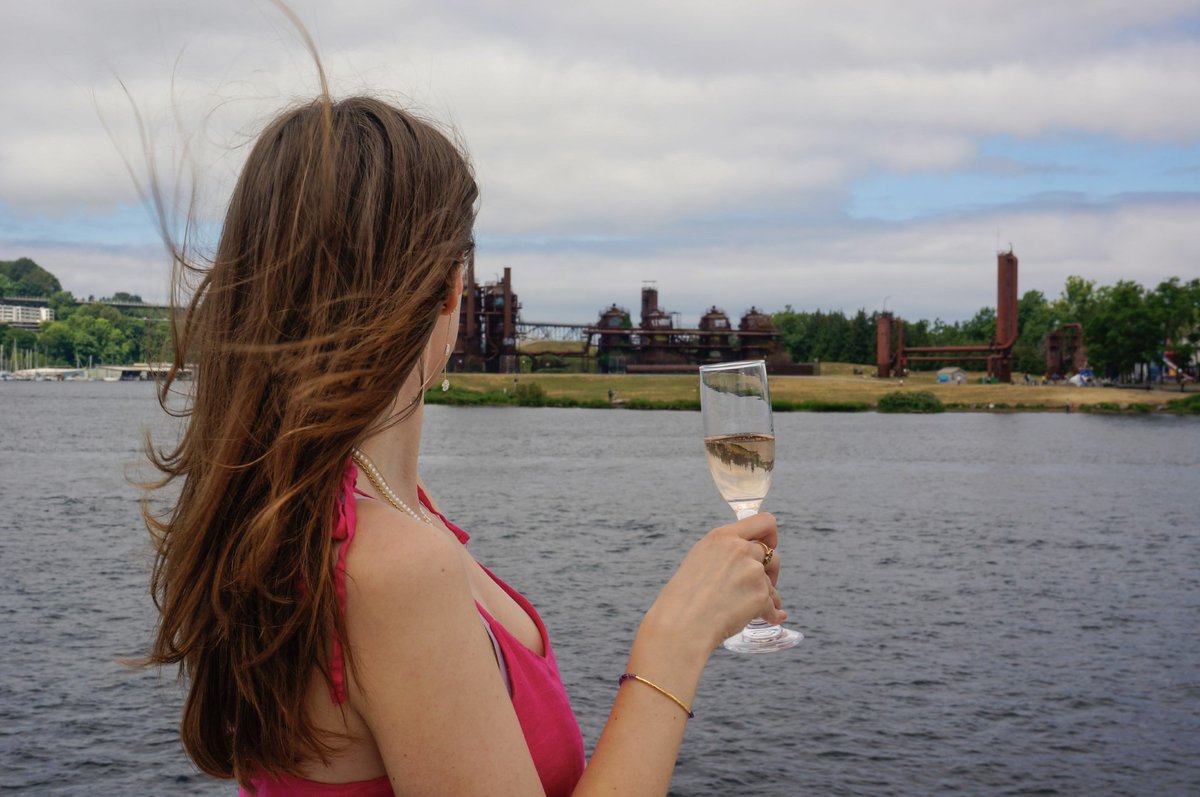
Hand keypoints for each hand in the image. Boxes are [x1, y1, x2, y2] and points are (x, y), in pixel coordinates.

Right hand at [642, 513, 787, 653]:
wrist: (682, 622)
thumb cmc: (684, 596)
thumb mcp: (699, 558)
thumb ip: (725, 553)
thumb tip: (746, 559)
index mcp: (723, 537)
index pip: (764, 522)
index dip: (771, 536)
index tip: (768, 546)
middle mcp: (740, 549)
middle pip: (772, 555)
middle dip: (769, 572)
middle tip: (758, 586)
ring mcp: (752, 572)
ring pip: (771, 583)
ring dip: (766, 596)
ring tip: (750, 610)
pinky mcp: (759, 596)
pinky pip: (773, 606)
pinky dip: (771, 614)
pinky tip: (770, 618)